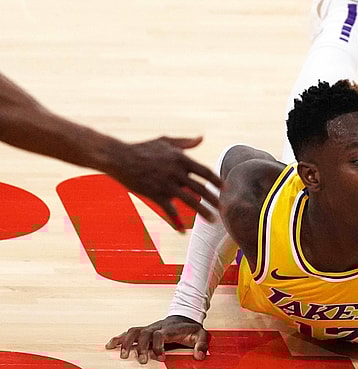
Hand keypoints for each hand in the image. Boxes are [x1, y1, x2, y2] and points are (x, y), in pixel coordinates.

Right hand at [105, 315, 209, 363]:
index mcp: (169, 329)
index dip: (159, 346)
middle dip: (141, 347)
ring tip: (123, 356)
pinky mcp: (144, 331)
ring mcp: (149, 329)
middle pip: (144, 333)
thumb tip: (200, 357)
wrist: (185, 318)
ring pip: (134, 331)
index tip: (161, 359)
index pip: (160, 335)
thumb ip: (202, 345)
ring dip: (126, 342)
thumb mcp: (201, 335)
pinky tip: (110, 345)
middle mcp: (157, 327)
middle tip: (142, 361)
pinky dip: (119, 338)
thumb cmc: (191, 330)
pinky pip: (129, 332)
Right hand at [108, 136, 222, 231]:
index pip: (205, 172)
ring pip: (189, 200)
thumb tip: (202, 138)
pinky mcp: (155, 194)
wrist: (119, 157)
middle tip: (225, 209)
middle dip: (214, 199)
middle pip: (201, 188)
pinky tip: (182, 230)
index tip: (226, 188)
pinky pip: (169, 210)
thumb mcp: (165, 142)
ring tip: (212, 220)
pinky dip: (176, 220)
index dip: (217, 181)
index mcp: (181, 159)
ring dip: (202, 211)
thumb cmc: (143, 148)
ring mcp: (166, 184)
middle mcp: (176, 172)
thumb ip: (185, 142)